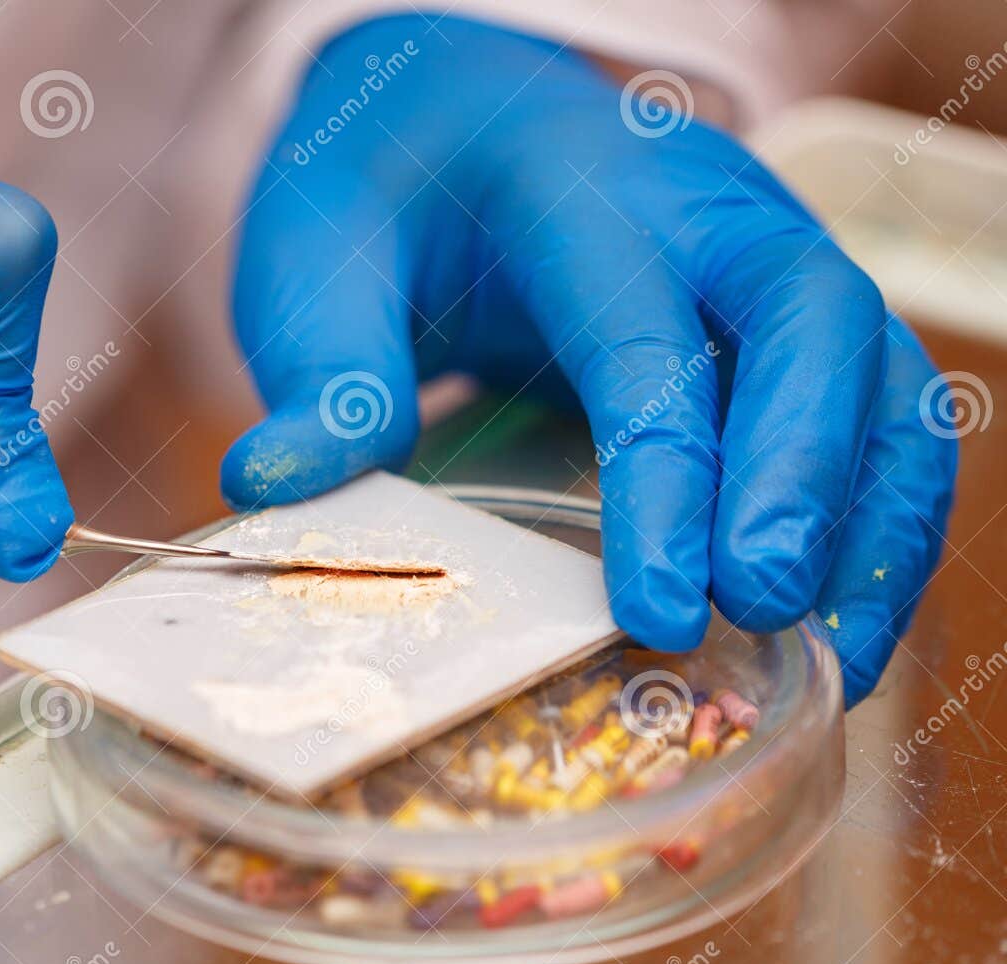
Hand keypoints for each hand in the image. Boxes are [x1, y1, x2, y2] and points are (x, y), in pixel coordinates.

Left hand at [221, 15, 955, 703]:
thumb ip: (321, 367)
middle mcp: (701, 209)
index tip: (656, 608)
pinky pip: (875, 404)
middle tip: (760, 612)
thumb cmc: (384, 193)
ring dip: (872, 518)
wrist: (450, 115)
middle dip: (802, 481)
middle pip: (812, 323)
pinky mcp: (785, 312)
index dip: (665, 475)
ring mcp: (760, 253)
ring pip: (875, 368)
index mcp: (575, 191)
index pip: (644, 336)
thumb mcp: (315, 258)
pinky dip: (878, 514)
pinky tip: (841, 619)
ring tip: (831, 661)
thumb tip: (272, 486)